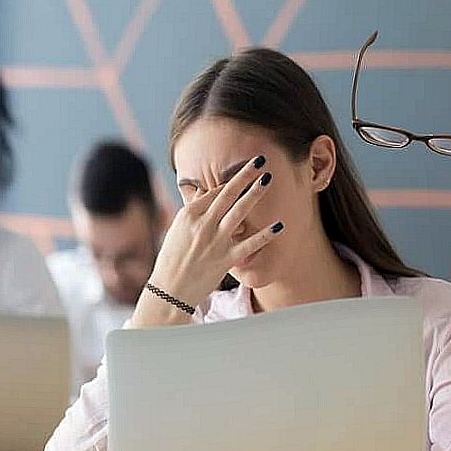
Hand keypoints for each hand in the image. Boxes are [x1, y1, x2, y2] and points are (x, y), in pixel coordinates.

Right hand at [147, 155, 283, 307]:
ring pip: (239, 212)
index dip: (229, 182)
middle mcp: (203, 225)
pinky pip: (250, 244)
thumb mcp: (177, 230)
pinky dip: (265, 235)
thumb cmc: (172, 259)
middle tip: (258, 161)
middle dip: (244, 175)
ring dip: (255, 193)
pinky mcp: (226, 259)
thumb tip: (206, 195)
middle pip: (227, 194)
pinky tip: (279, 225)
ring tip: (267, 179)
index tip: (243, 173)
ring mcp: (216, 241)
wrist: (170, 290)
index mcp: (188, 215)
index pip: (213, 193)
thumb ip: (194, 212)